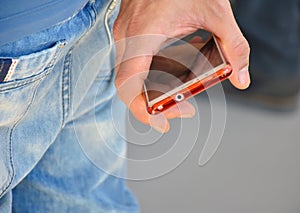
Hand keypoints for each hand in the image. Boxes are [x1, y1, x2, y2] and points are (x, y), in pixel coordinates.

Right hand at [113, 0, 249, 132]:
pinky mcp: (132, 35)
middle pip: (131, 86)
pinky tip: (174, 73)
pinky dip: (153, 76)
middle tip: (184, 109)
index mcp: (144, 34)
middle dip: (156, 104)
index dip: (140, 110)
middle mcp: (128, 38)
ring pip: (132, 77)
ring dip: (155, 91)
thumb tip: (242, 77)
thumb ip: (233, 46)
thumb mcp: (216, 12)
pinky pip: (136, 64)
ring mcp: (127, 37)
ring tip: (181, 96)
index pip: (129, 84)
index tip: (161, 122)